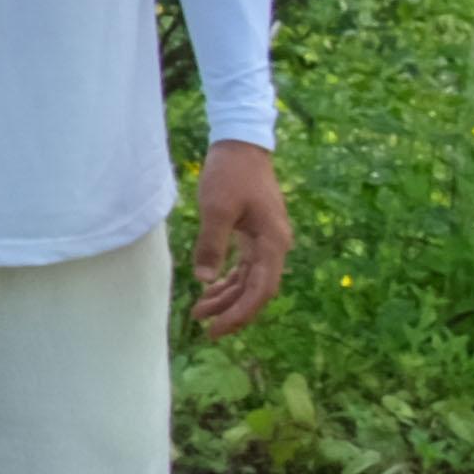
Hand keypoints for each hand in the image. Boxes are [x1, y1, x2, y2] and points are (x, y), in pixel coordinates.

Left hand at [190, 141, 288, 332]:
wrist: (241, 145)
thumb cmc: (230, 174)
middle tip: (205, 329)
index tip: (217, 329)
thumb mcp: (216, 209)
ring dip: (227, 297)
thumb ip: (212, 245)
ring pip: (249, 280)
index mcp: (273, 242)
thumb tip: (205, 280)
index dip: (240, 312)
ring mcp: (266, 240)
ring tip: (199, 312)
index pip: (261, 289)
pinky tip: (210, 290)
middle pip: (257, 289)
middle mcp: (275, 245)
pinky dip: (228, 280)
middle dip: (232, 311)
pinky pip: (245, 266)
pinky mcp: (255, 234)